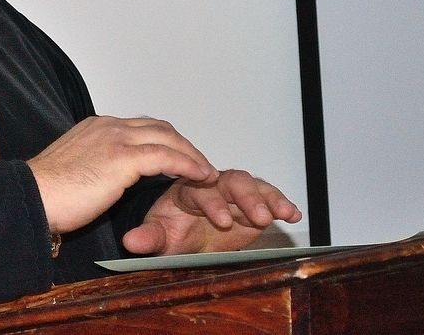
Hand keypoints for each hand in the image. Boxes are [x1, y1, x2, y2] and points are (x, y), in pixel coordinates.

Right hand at [27, 116, 217, 234]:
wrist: (31, 196)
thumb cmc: (47, 192)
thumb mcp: (72, 168)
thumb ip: (92, 163)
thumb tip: (100, 176)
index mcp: (96, 127)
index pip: (140, 126)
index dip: (163, 140)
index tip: (177, 157)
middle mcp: (108, 126)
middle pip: (159, 127)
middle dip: (183, 144)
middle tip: (199, 164)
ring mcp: (116, 139)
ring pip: (167, 137)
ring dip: (191, 154)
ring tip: (206, 172)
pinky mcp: (123, 159)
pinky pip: (166, 156)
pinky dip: (187, 164)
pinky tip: (200, 177)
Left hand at [122, 169, 301, 254]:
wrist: (187, 234)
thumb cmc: (172, 230)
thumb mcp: (160, 236)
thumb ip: (149, 237)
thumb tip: (130, 242)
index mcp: (187, 188)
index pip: (201, 188)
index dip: (213, 202)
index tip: (222, 219)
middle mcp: (212, 185)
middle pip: (230, 181)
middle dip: (245, 198)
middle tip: (257, 217)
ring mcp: (233, 193)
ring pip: (251, 186)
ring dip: (265, 199)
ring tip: (277, 214)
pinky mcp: (252, 203)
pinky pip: (268, 197)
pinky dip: (281, 203)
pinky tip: (292, 213)